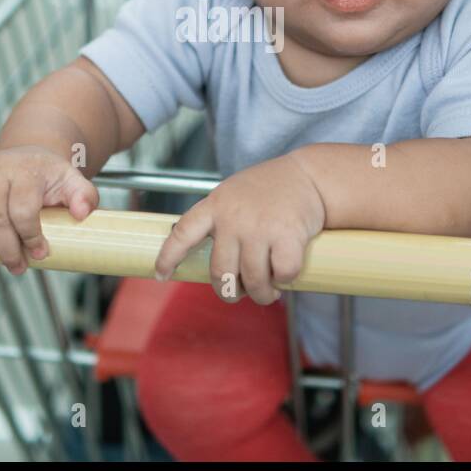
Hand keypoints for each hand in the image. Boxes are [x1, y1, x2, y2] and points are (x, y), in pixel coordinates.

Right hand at [0, 145, 98, 273]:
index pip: (23, 209)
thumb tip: (81, 214)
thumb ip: (84, 196)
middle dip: (5, 249)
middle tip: (16, 268)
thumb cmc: (49, 175)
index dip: (30, 236)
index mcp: (27, 171)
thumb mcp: (73, 181)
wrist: (29, 154)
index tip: (39, 254)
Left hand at [154, 152, 325, 303]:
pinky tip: (286, 275)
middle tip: (240, 293)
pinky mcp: (288, 236)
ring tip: (268, 292)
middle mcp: (233, 218)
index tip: (161, 275)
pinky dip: (285, 280)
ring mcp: (259, 227)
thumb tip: (218, 267)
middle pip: (221, 272)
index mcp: (215, 205)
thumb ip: (220, 221)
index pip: (182, 233)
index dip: (168, 257)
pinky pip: (282, 274)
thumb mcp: (233, 195)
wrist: (308, 176)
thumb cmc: (269, 189)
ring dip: (261, 294)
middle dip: (229, 292)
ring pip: (253, 280)